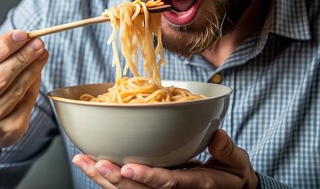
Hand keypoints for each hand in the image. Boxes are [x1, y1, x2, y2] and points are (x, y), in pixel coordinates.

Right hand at [0, 30, 48, 167]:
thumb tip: (23, 40)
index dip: (4, 47)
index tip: (21, 34)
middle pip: (0, 78)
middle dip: (22, 57)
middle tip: (37, 42)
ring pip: (17, 90)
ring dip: (32, 68)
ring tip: (41, 53)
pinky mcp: (10, 131)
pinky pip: (27, 101)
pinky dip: (34, 83)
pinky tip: (37, 71)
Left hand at [73, 129, 258, 188]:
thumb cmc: (232, 175)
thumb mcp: (237, 164)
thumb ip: (227, 151)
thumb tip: (216, 135)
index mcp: (196, 186)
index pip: (169, 184)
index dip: (148, 177)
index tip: (128, 168)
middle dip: (114, 179)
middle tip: (94, 163)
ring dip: (102, 177)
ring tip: (82, 160)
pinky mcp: (151, 188)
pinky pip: (127, 187)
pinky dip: (106, 177)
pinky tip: (90, 163)